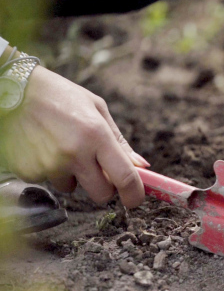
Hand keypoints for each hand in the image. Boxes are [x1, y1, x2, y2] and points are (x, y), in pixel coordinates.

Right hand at [0, 66, 148, 207]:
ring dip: (72, 175)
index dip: (134, 194)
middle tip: (98, 170)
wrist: (14, 90)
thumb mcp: (97, 109)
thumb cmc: (61, 96)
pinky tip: (43, 147)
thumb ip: (120, 141)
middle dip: (104, 187)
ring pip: (72, 187)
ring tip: (61, 146)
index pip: (125, 177)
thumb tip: (141, 165)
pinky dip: (49, 169)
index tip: (135, 199)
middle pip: (101, 194)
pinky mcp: (28, 171)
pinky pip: (48, 180)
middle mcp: (75, 153)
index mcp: (97, 135)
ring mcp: (50, 164)